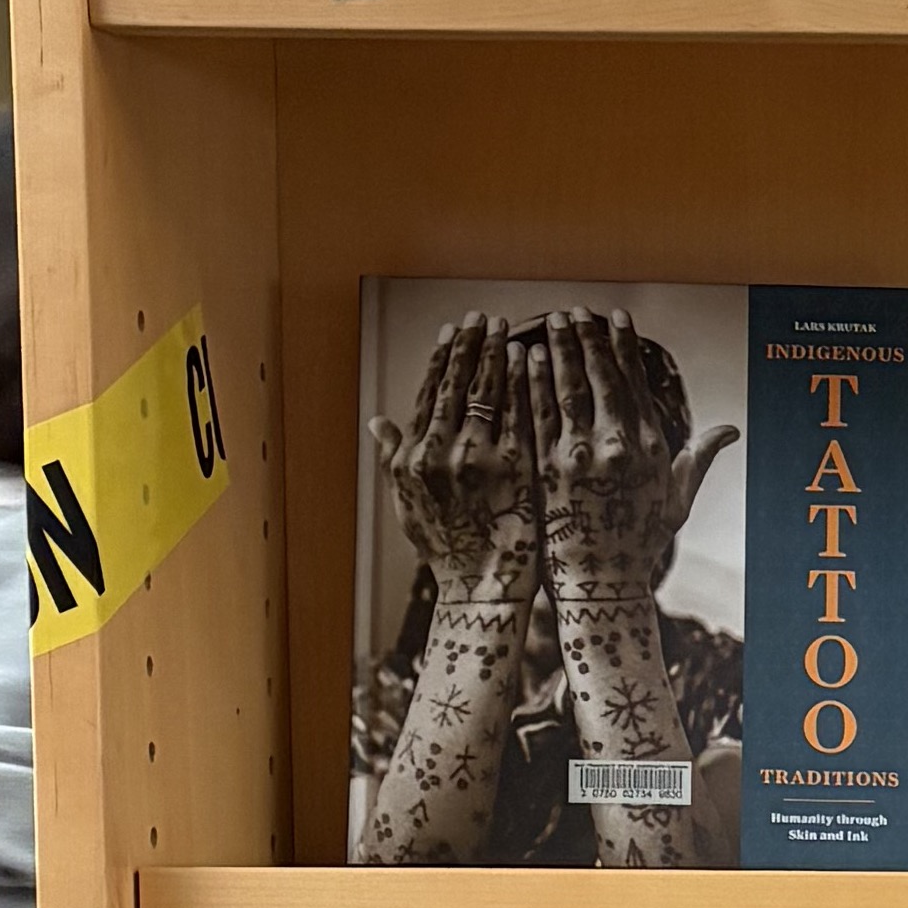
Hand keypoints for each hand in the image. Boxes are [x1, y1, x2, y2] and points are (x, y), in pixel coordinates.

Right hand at [373, 314, 539, 604]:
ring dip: (496, 353)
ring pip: (488, 391)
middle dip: (470, 345)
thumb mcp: (408, 505)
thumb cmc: (448, 552)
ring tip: (506, 328)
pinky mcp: (516, 469)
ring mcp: (479, 459)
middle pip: (456, 384)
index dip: (440, 358)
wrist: (482, 591)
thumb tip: (377, 421)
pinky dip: (524, 382)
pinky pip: (520, 414)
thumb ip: (394, 458)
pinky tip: (531, 359)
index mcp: (413, 457)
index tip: (451, 330)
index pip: (428, 393)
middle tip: (482, 317)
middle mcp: (440, 452)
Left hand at [527, 308, 731, 618]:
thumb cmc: (639, 546)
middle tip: (576, 309)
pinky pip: (539, 413)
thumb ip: (698, 460)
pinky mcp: (548, 467)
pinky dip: (531, 381)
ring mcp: (581, 455)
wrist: (601, 585)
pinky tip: (523, 357)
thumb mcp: (677, 502)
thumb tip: (732, 431)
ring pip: (568, 387)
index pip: (635, 383)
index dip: (624, 347)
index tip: (615, 318)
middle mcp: (618, 447)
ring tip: (550, 321)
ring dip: (558, 349)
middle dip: (587, 338)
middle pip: (600, 377)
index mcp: (650, 449)